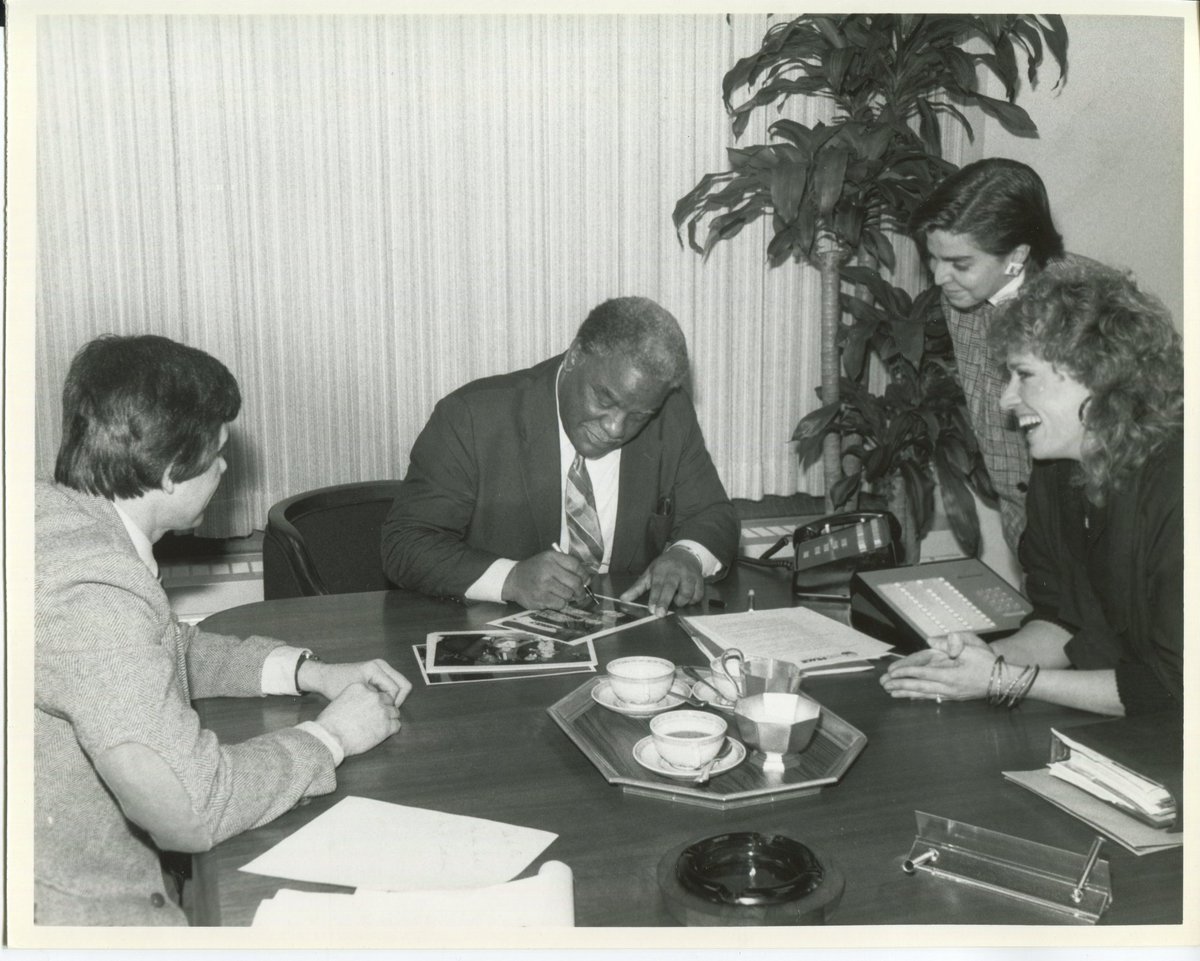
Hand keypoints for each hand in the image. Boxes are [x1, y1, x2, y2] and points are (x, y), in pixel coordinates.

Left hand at [299, 657, 411, 706]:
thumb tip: (389, 710)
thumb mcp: (355, 695)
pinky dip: (390, 695)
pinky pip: (393, 685)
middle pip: (404, 684)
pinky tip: (377, 702)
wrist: (326, 677)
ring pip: (400, 685)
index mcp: (376, 668)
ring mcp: (382, 667)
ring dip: (394, 698)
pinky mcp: (380, 672)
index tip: (379, 712)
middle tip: (385, 711)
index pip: (395, 689)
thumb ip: (373, 701)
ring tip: (380, 707)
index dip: (390, 704)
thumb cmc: (336, 686)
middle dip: (398, 700)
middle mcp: (382, 665)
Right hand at [315, 682, 401, 756]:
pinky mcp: (386, 726)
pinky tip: (383, 733)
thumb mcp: (340, 700)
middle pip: (388, 700)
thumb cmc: (329, 722)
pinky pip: (397, 725)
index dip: (373, 701)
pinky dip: (392, 729)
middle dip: (384, 708)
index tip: (369, 709)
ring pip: (394, 712)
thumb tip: (362, 704)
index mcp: (361, 687)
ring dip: (389, 718)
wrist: (330, 737)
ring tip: (380, 726)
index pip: (375, 692)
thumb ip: (355, 698)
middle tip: (376, 718)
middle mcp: (374, 696)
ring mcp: (382, 711)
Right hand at [502, 550, 588, 609]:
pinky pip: (560, 604)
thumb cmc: (535, 569)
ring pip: (568, 595)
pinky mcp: (539, 598)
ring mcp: (543, 585)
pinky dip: (561, 603)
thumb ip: (568, 565)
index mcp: (551, 557)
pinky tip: (555, 599)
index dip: (584, 575)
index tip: (586, 580)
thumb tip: (587, 579)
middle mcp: (547, 570)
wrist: (514, 579)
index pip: (576, 566)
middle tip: (580, 593)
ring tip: (563, 594)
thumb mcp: (549, 559)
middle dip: (581, 590)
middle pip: (575, 582)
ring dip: (569, 597)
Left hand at [619, 545, 703, 615]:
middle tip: (660, 614)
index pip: (657, 585)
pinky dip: (693, 600)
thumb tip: (623, 599)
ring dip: (682, 601)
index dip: (654, 598)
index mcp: (661, 570)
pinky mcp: (699, 579)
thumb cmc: (664, 566)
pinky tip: (688, 601)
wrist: (684, 554)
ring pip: (687, 591)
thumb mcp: (649, 573)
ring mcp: (688, 575)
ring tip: (677, 603)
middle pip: (671, 587)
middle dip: (665, 601)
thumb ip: (637, 587)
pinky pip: (698, 594)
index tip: (651, 609)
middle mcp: (675, 572)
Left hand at [879, 631, 994, 701]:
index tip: (891, 672)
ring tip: (891, 693)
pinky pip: (932, 697)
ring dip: (906, 693)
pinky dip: (919, 697)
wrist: (1004, 681)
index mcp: (950, 674)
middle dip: (899, 685)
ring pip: (923, 694)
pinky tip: (910, 697)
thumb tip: (931, 640)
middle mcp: (948, 687)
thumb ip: (950, 644)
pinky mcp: (954, 697)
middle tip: (883, 684)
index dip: (905, 673)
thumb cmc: (988, 663)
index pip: (921, 673)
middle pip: (918, 687)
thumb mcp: (971, 648)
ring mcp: (950, 694)